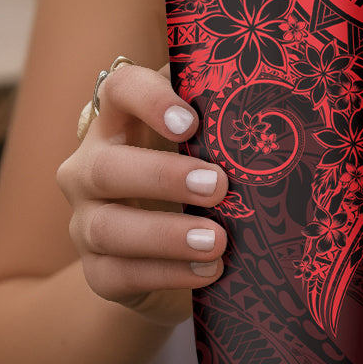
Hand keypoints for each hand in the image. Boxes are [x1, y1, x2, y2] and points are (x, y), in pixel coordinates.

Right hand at [56, 60, 227, 326]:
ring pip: (107, 227)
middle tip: (218, 186)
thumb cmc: (198, 173)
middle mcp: (90, 167)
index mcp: (118, 120)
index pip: (119, 89)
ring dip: (166, 235)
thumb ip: (224, 115)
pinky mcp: (97, 271)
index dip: (149, 100)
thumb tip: (276, 97)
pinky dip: (166, 275)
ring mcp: (86, 221)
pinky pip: (119, 275)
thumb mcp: (208, 141)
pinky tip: (208, 270)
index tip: (191, 122)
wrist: (174, 254)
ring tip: (217, 240)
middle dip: (162, 177)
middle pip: (106, 166)